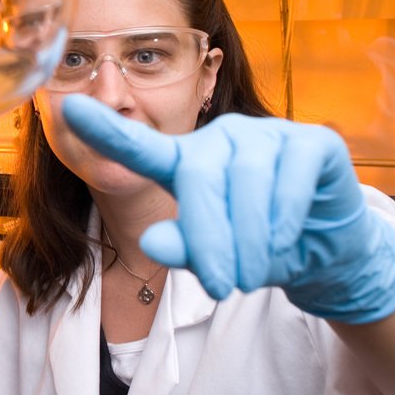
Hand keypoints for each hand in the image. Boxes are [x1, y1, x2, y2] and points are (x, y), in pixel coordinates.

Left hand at [62, 95, 394, 323]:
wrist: (326, 254)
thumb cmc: (256, 249)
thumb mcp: (214, 257)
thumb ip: (181, 247)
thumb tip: (154, 242)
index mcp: (186, 162)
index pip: (139, 145)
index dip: (104, 130)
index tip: (68, 110)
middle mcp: (222, 138)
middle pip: (198, 177)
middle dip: (206, 239)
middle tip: (220, 285)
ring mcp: (268, 133)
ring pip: (247, 180)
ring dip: (249, 240)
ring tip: (254, 274)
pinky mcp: (313, 142)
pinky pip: (292, 177)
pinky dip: (285, 219)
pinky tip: (286, 240)